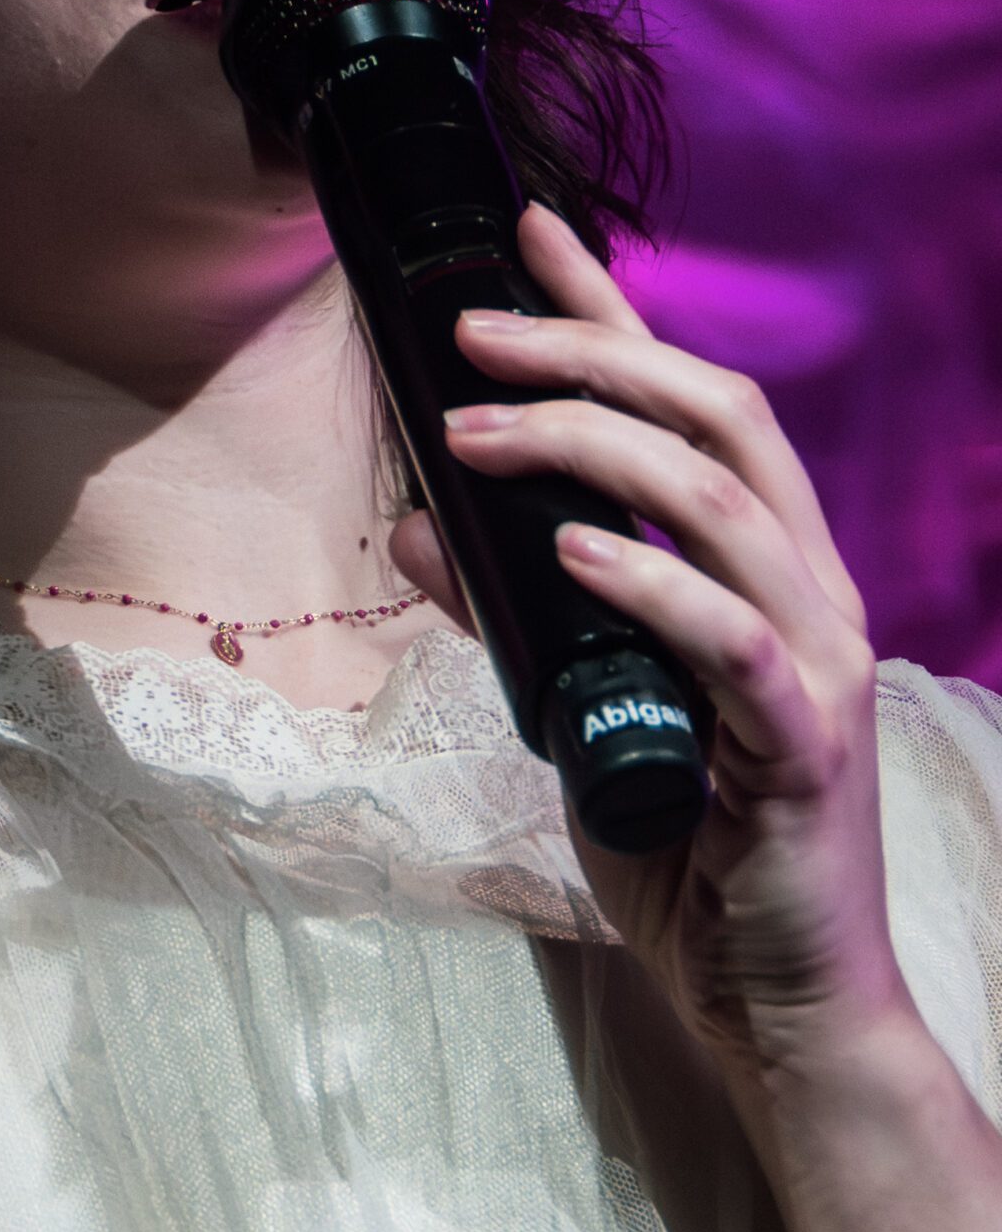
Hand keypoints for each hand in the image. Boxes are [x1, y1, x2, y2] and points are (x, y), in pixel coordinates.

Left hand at [387, 204, 909, 1076]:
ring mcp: (816, 660)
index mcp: (757, 562)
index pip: (687, 398)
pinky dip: (647, 581)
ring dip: (589, 449)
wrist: (773, 1001)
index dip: (611, 307)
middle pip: (714, 414)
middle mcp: (804, 586)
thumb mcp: (571, 701)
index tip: (530, 230)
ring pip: (720, 500)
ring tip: (476, 433)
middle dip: (589, 352)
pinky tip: (571, 553)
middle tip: (469, 336)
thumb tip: (414, 524)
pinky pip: (732, 637)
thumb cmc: (683, 844)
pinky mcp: (805, 743)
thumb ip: (504, 611)